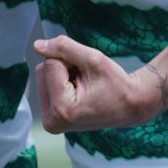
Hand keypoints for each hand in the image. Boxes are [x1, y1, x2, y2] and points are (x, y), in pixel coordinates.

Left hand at [33, 35, 164, 131]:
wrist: (130, 105)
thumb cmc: (116, 84)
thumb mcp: (93, 59)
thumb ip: (64, 48)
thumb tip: (37, 45)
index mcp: (61, 110)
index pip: (50, 64)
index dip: (71, 62)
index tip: (89, 75)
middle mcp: (51, 121)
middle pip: (43, 71)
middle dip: (64, 68)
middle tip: (86, 80)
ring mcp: (50, 122)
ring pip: (44, 77)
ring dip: (63, 75)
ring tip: (84, 86)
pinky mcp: (51, 120)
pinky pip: (47, 87)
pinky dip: (62, 83)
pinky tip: (79, 92)